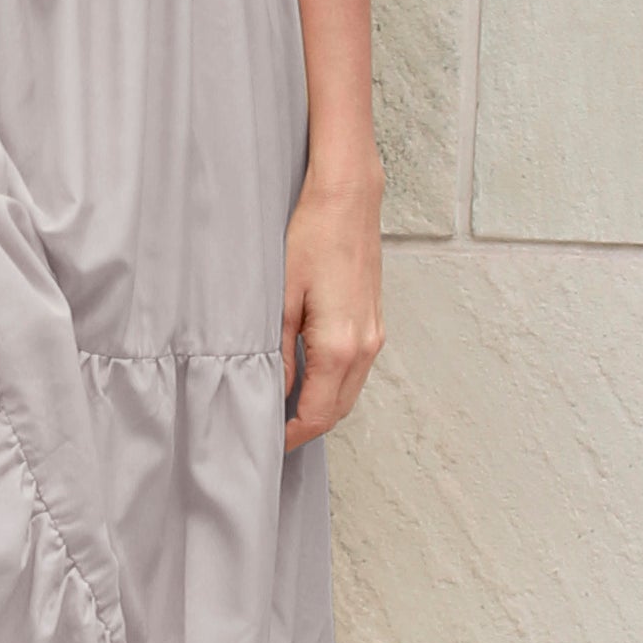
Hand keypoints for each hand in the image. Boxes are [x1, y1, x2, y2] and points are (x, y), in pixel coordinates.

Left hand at [280, 172, 382, 449]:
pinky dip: (334, 385)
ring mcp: (375, 335)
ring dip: (322, 407)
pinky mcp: (376, 322)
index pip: (317, 414)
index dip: (291, 434)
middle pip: (338, 411)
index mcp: (339, 347)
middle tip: (271, 431)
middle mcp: (365, 348)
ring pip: (349, 393)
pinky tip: (308, 378)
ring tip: (284, 408)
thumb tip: (276, 389)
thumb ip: (279, 352)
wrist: (348, 199)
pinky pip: (356, 371)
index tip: (267, 442)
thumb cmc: (310, 237)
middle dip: (307, 427)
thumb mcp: (281, 298)